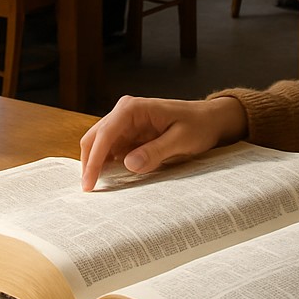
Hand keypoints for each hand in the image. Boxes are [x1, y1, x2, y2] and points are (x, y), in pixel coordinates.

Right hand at [79, 95, 247, 190]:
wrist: (209, 120)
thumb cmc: (198, 125)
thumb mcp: (181, 140)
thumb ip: (156, 151)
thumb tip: (128, 164)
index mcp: (135, 108)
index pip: (106, 133)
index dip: (94, 159)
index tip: (89, 183)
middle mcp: (125, 111)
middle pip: (95, 137)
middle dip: (89, 162)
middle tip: (89, 190)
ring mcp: (126, 122)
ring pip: (99, 143)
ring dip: (96, 164)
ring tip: (97, 188)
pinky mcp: (129, 133)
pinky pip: (111, 149)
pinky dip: (106, 163)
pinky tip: (109, 178)